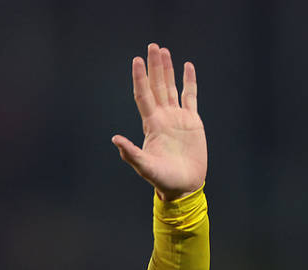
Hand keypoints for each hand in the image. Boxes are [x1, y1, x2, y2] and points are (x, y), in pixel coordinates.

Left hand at [112, 43, 206, 200]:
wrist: (183, 185)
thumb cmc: (162, 179)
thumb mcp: (145, 167)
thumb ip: (131, 154)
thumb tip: (115, 140)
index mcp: (151, 125)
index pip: (143, 95)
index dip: (139, 78)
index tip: (136, 61)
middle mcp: (163, 117)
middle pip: (157, 86)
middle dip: (154, 67)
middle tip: (152, 46)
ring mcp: (177, 118)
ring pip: (171, 87)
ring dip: (168, 70)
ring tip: (164, 51)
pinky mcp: (192, 121)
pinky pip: (191, 96)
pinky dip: (189, 81)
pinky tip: (187, 66)